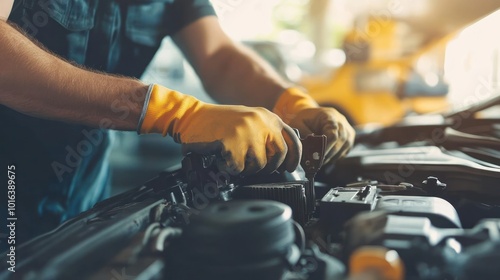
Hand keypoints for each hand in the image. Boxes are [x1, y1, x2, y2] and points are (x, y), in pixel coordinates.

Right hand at [138, 84, 301, 174]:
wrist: (190, 117)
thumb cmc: (217, 123)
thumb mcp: (249, 121)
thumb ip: (266, 134)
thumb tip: (282, 157)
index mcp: (267, 117)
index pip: (293, 139)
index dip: (294, 158)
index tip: (289, 168)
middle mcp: (261, 122)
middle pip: (279, 155)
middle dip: (268, 167)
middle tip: (254, 167)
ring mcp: (248, 131)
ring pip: (259, 165)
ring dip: (245, 168)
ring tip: (233, 159)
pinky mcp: (233, 142)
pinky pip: (239, 168)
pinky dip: (229, 168)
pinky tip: (222, 159)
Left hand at [273, 88, 354, 162]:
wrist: (311, 115)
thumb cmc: (304, 120)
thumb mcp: (298, 124)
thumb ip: (303, 135)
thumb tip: (307, 150)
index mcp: (329, 116)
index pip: (333, 135)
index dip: (326, 148)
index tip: (317, 156)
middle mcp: (341, 121)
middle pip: (341, 141)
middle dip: (328, 154)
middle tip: (316, 162)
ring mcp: (347, 129)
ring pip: (344, 146)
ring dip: (332, 156)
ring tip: (320, 161)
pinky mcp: (349, 137)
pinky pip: (345, 149)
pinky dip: (336, 156)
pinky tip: (326, 157)